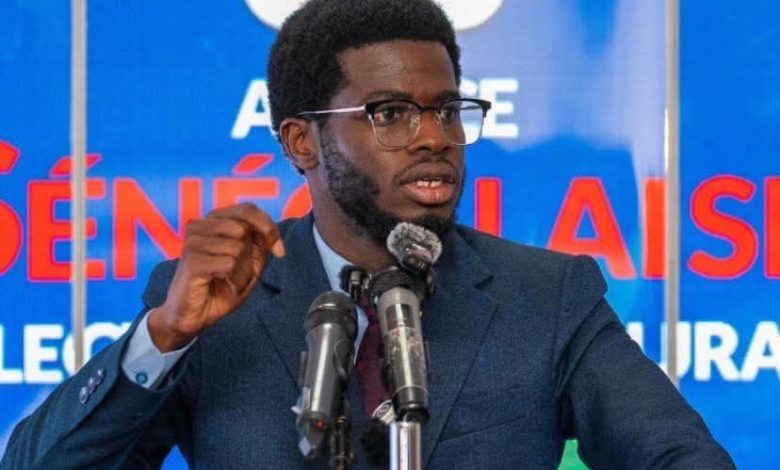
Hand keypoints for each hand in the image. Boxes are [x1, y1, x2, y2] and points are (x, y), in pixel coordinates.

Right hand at [148, 203, 284, 351]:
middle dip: (249, 256)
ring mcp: (192, 241)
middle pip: (243, 229)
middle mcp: (199, 225)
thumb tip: (271, 237)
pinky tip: (217, 284)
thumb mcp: (249, 263)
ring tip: (224, 280)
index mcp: (214, 220)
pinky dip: (232, 279)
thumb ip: (260, 244)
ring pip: (237, 248)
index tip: (279, 252)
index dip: (268, 228)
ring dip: (239, 271)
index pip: (248, 209)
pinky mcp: (191, 260)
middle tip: (236, 273)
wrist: (195, 316)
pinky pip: (228, 264)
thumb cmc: (221, 287)